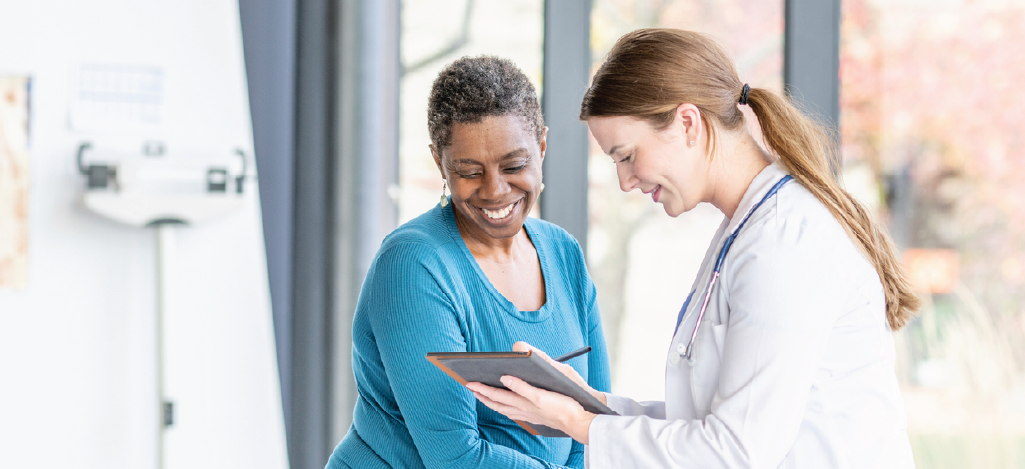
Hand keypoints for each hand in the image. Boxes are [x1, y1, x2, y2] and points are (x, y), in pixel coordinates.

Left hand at [464, 341, 601, 444]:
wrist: (577, 422)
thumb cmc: (562, 407)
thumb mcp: (542, 395)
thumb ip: (523, 387)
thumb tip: (505, 378)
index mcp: (523, 402)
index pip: (497, 395)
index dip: (483, 388)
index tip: (469, 382)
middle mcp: (523, 410)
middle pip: (497, 403)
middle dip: (483, 395)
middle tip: (471, 388)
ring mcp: (528, 414)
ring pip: (504, 408)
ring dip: (492, 402)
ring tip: (483, 396)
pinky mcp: (535, 415)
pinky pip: (513, 412)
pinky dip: (505, 408)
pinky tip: (506, 407)